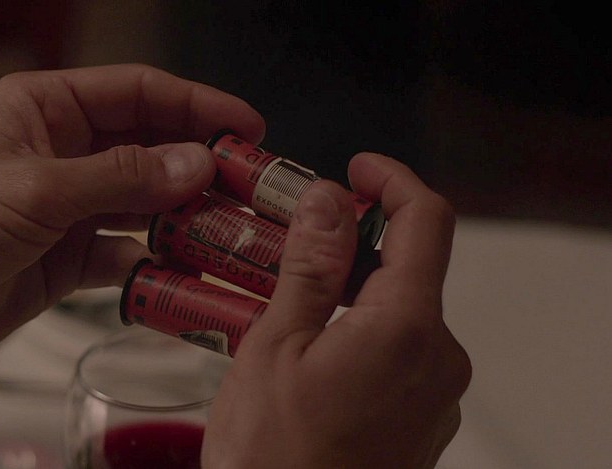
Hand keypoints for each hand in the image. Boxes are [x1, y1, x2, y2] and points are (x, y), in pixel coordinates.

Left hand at [0, 64, 264, 399]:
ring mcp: (69, 205)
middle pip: (149, 147)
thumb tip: (196, 163)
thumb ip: (121, 178)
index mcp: (47, 109)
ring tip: (226, 228)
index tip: (245, 126)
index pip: (137, 93)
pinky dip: (151, 261)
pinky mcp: (68, 255)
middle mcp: (64, 152)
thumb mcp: (37, 190)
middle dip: (198, 164)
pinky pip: (125, 252)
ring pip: (144, 202)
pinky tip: (176, 269)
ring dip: (182, 215)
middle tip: (248, 185)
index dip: (196, 105)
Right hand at [202, 154, 470, 467]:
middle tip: (297, 238)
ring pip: (402, 310)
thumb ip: (309, 266)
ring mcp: (436, 393)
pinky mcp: (424, 416)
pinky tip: (311, 346)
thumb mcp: (274, 346)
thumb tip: (327, 202)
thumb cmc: (275, 461)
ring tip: (288, 299)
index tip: (359, 171)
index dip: (392, 181)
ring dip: (353, 290)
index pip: (426, 221)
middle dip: (356, 243)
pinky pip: (401, 350)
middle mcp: (439, 360)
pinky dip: (361, 330)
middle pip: (411, 267)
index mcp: (406, 330)